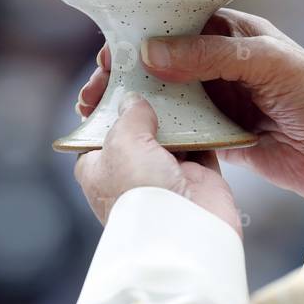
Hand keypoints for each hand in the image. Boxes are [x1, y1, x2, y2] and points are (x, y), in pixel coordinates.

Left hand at [74, 92, 241, 235]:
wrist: (182, 231)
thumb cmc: (139, 192)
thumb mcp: (122, 142)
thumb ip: (129, 115)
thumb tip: (134, 100)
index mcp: (99, 168)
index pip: (97, 128)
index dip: (105, 102)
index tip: (116, 76)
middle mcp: (131, 171)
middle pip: (137, 127)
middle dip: (147, 103)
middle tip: (154, 72)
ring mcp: (165, 174)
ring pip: (172, 133)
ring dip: (179, 113)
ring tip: (182, 81)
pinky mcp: (198, 176)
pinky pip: (203, 143)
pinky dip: (206, 126)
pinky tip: (206, 102)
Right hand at [77, 8, 303, 202]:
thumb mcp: (265, 61)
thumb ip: (209, 54)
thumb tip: (149, 52)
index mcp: (230, 34)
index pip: (173, 26)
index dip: (137, 37)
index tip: (107, 56)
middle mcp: (219, 64)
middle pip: (160, 64)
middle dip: (125, 75)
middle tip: (95, 94)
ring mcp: (218, 101)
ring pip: (165, 99)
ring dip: (134, 106)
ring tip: (100, 118)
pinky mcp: (220, 137)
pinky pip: (180, 132)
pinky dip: (155, 134)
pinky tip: (130, 141)